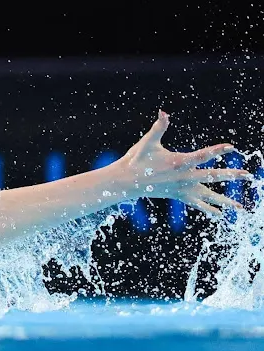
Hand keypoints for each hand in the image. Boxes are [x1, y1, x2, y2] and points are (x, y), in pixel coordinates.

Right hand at [115, 110, 250, 216]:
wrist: (125, 182)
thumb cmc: (136, 160)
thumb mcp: (147, 142)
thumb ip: (158, 127)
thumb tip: (163, 112)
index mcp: (178, 162)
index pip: (202, 155)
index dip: (217, 150)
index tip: (232, 147)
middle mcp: (183, 177)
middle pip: (211, 176)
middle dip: (231, 175)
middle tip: (248, 175)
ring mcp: (181, 188)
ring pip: (207, 195)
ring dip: (224, 201)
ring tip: (239, 207)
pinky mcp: (177, 195)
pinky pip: (196, 203)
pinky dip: (208, 208)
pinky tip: (219, 214)